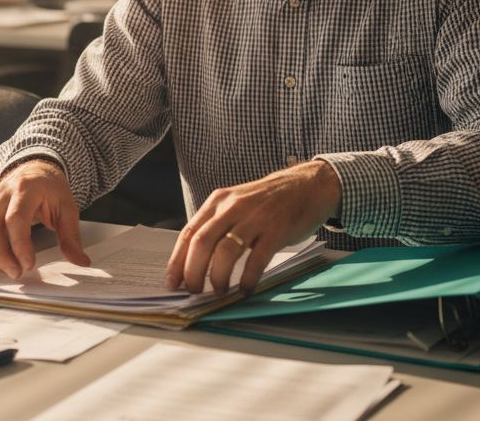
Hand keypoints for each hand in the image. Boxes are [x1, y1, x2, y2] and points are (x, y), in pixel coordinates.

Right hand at [0, 158, 89, 278]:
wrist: (35, 169)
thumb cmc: (51, 188)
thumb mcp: (68, 208)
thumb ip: (71, 236)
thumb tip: (81, 262)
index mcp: (26, 189)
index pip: (15, 219)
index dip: (19, 245)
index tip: (29, 265)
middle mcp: (2, 194)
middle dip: (0, 255)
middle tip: (17, 273)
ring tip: (9, 269)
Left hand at [165, 159, 340, 294]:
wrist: (307, 185)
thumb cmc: (268, 202)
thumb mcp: (236, 205)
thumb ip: (217, 227)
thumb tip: (194, 262)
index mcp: (218, 202)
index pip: (188, 233)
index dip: (177, 261)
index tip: (172, 283)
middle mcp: (232, 207)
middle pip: (202, 243)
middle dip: (193, 272)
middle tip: (194, 292)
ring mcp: (255, 217)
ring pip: (225, 251)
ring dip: (218, 277)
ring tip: (219, 292)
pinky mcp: (276, 229)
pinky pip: (256, 259)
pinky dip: (247, 278)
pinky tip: (245, 288)